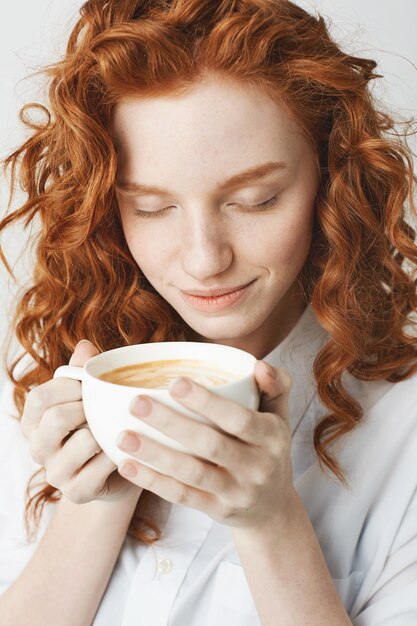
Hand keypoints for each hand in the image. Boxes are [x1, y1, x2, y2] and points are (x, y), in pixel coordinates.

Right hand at [21, 340, 141, 504]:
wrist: (121, 468)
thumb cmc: (103, 424)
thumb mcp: (92, 396)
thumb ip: (85, 373)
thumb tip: (85, 345)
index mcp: (34, 421)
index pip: (39, 398)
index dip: (67, 387)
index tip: (90, 386)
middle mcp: (38, 448)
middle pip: (55, 418)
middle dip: (87, 408)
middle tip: (105, 408)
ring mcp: (56, 473)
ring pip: (81, 442)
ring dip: (104, 432)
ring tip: (115, 429)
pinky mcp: (77, 493)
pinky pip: (99, 468)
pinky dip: (115, 455)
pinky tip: (123, 450)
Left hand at [116, 361, 293, 528]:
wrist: (274, 507)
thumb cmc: (269, 448)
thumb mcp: (281, 416)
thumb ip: (276, 385)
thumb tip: (259, 365)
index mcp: (272, 437)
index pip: (240, 419)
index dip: (207, 403)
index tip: (174, 383)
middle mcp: (258, 467)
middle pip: (211, 445)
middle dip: (171, 424)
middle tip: (136, 404)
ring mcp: (237, 492)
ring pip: (192, 473)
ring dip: (155, 455)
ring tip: (123, 436)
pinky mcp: (217, 511)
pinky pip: (183, 496)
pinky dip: (153, 482)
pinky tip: (127, 465)